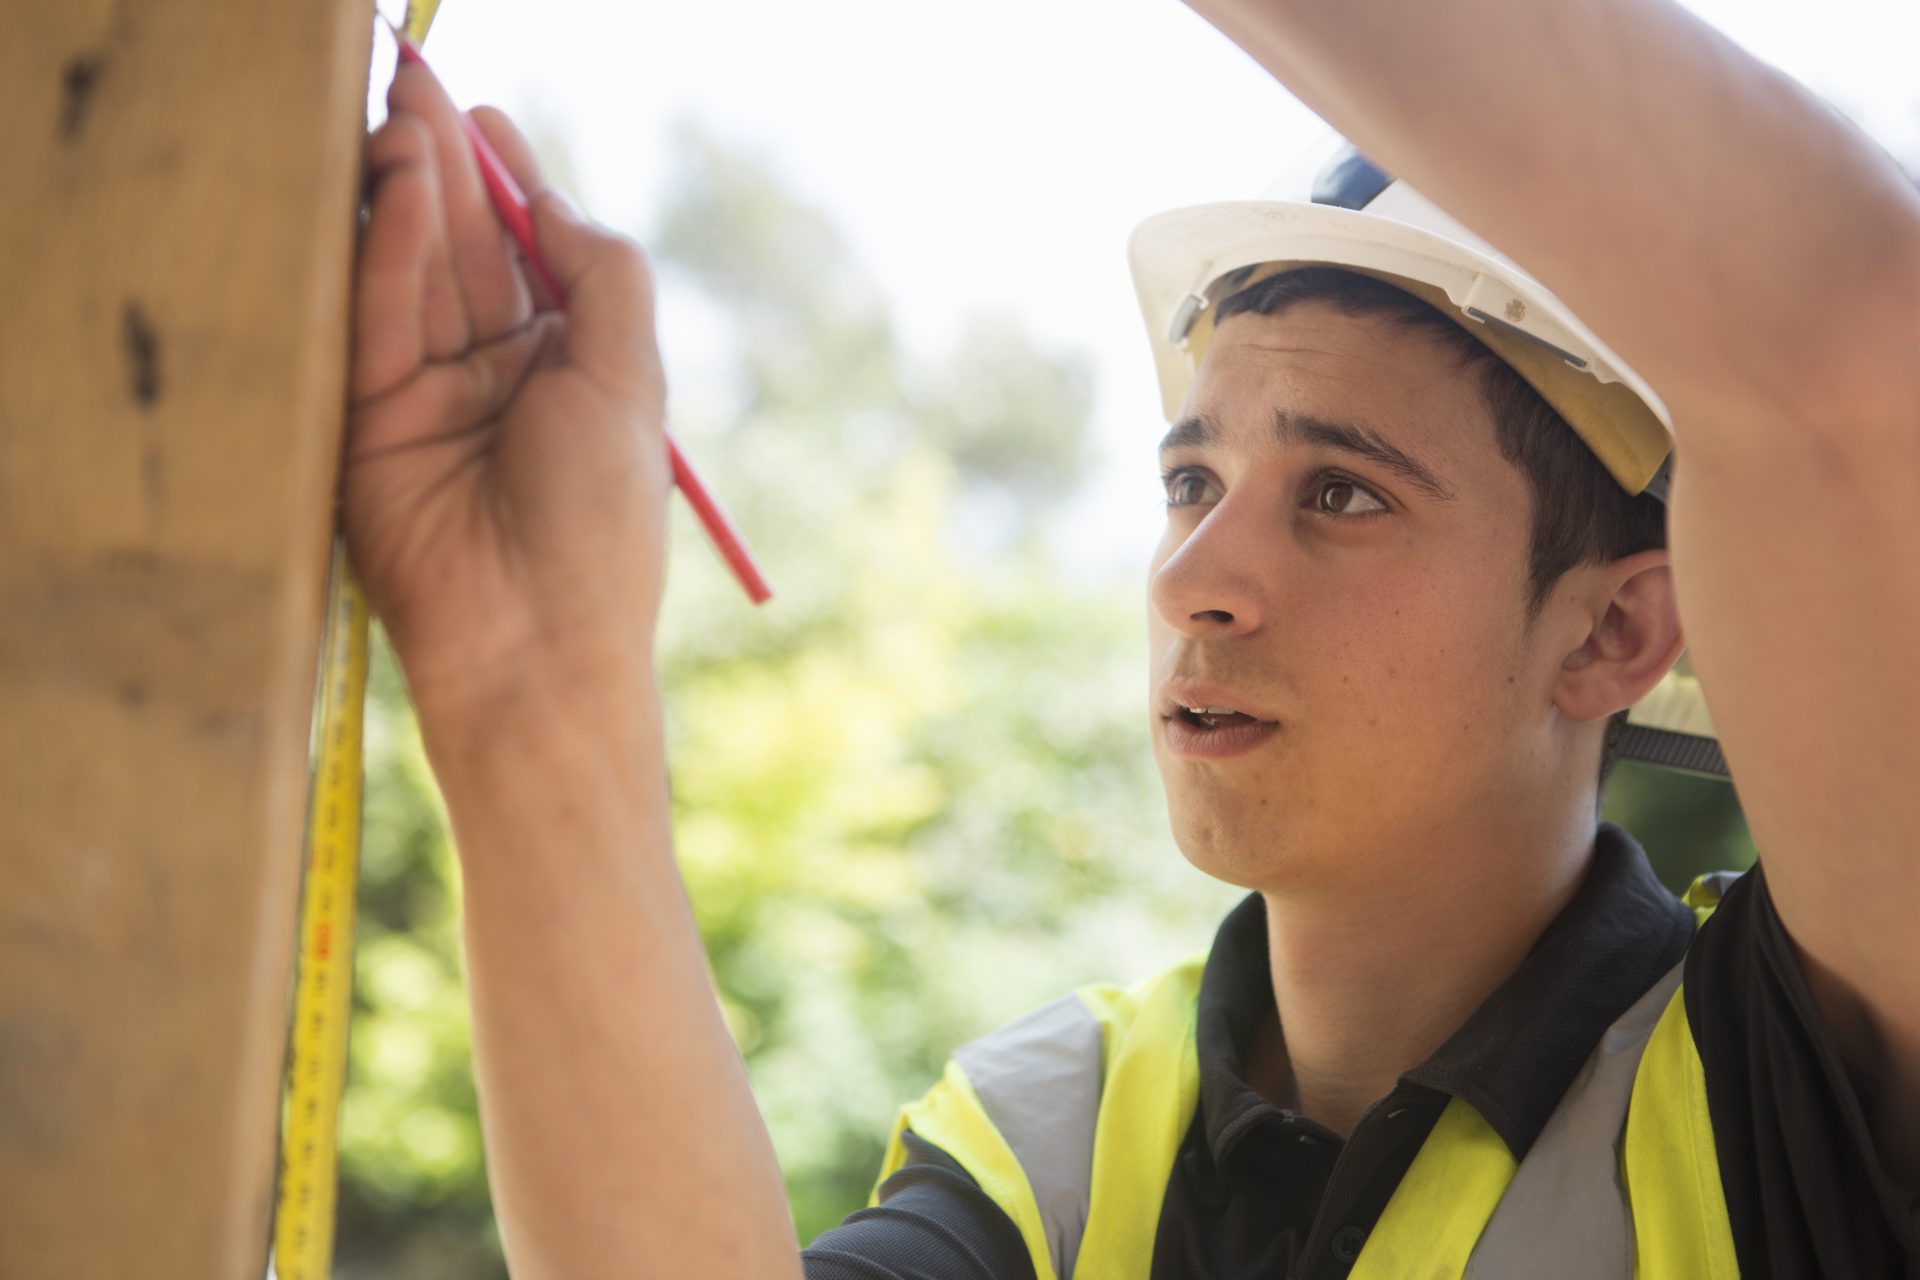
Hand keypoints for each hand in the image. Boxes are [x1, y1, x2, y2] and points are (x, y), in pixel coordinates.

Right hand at [346, 62, 668, 727]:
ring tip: (402, 116)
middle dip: (443, 167)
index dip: (506, 182)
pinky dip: (387, 253)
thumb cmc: (601, 527)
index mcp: (569, 371)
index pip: (528, 255)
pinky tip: (401, 188)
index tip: (483, 116)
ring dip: (410, 194)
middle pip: (463, 251)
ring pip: (413, 276)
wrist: (534, 648)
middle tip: (413, 84)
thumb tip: (551, 201)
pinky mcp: (366, 426)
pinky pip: (377, 323)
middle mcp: (497, 378)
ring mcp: (429, 400)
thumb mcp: (628, 384)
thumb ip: (601, 278)